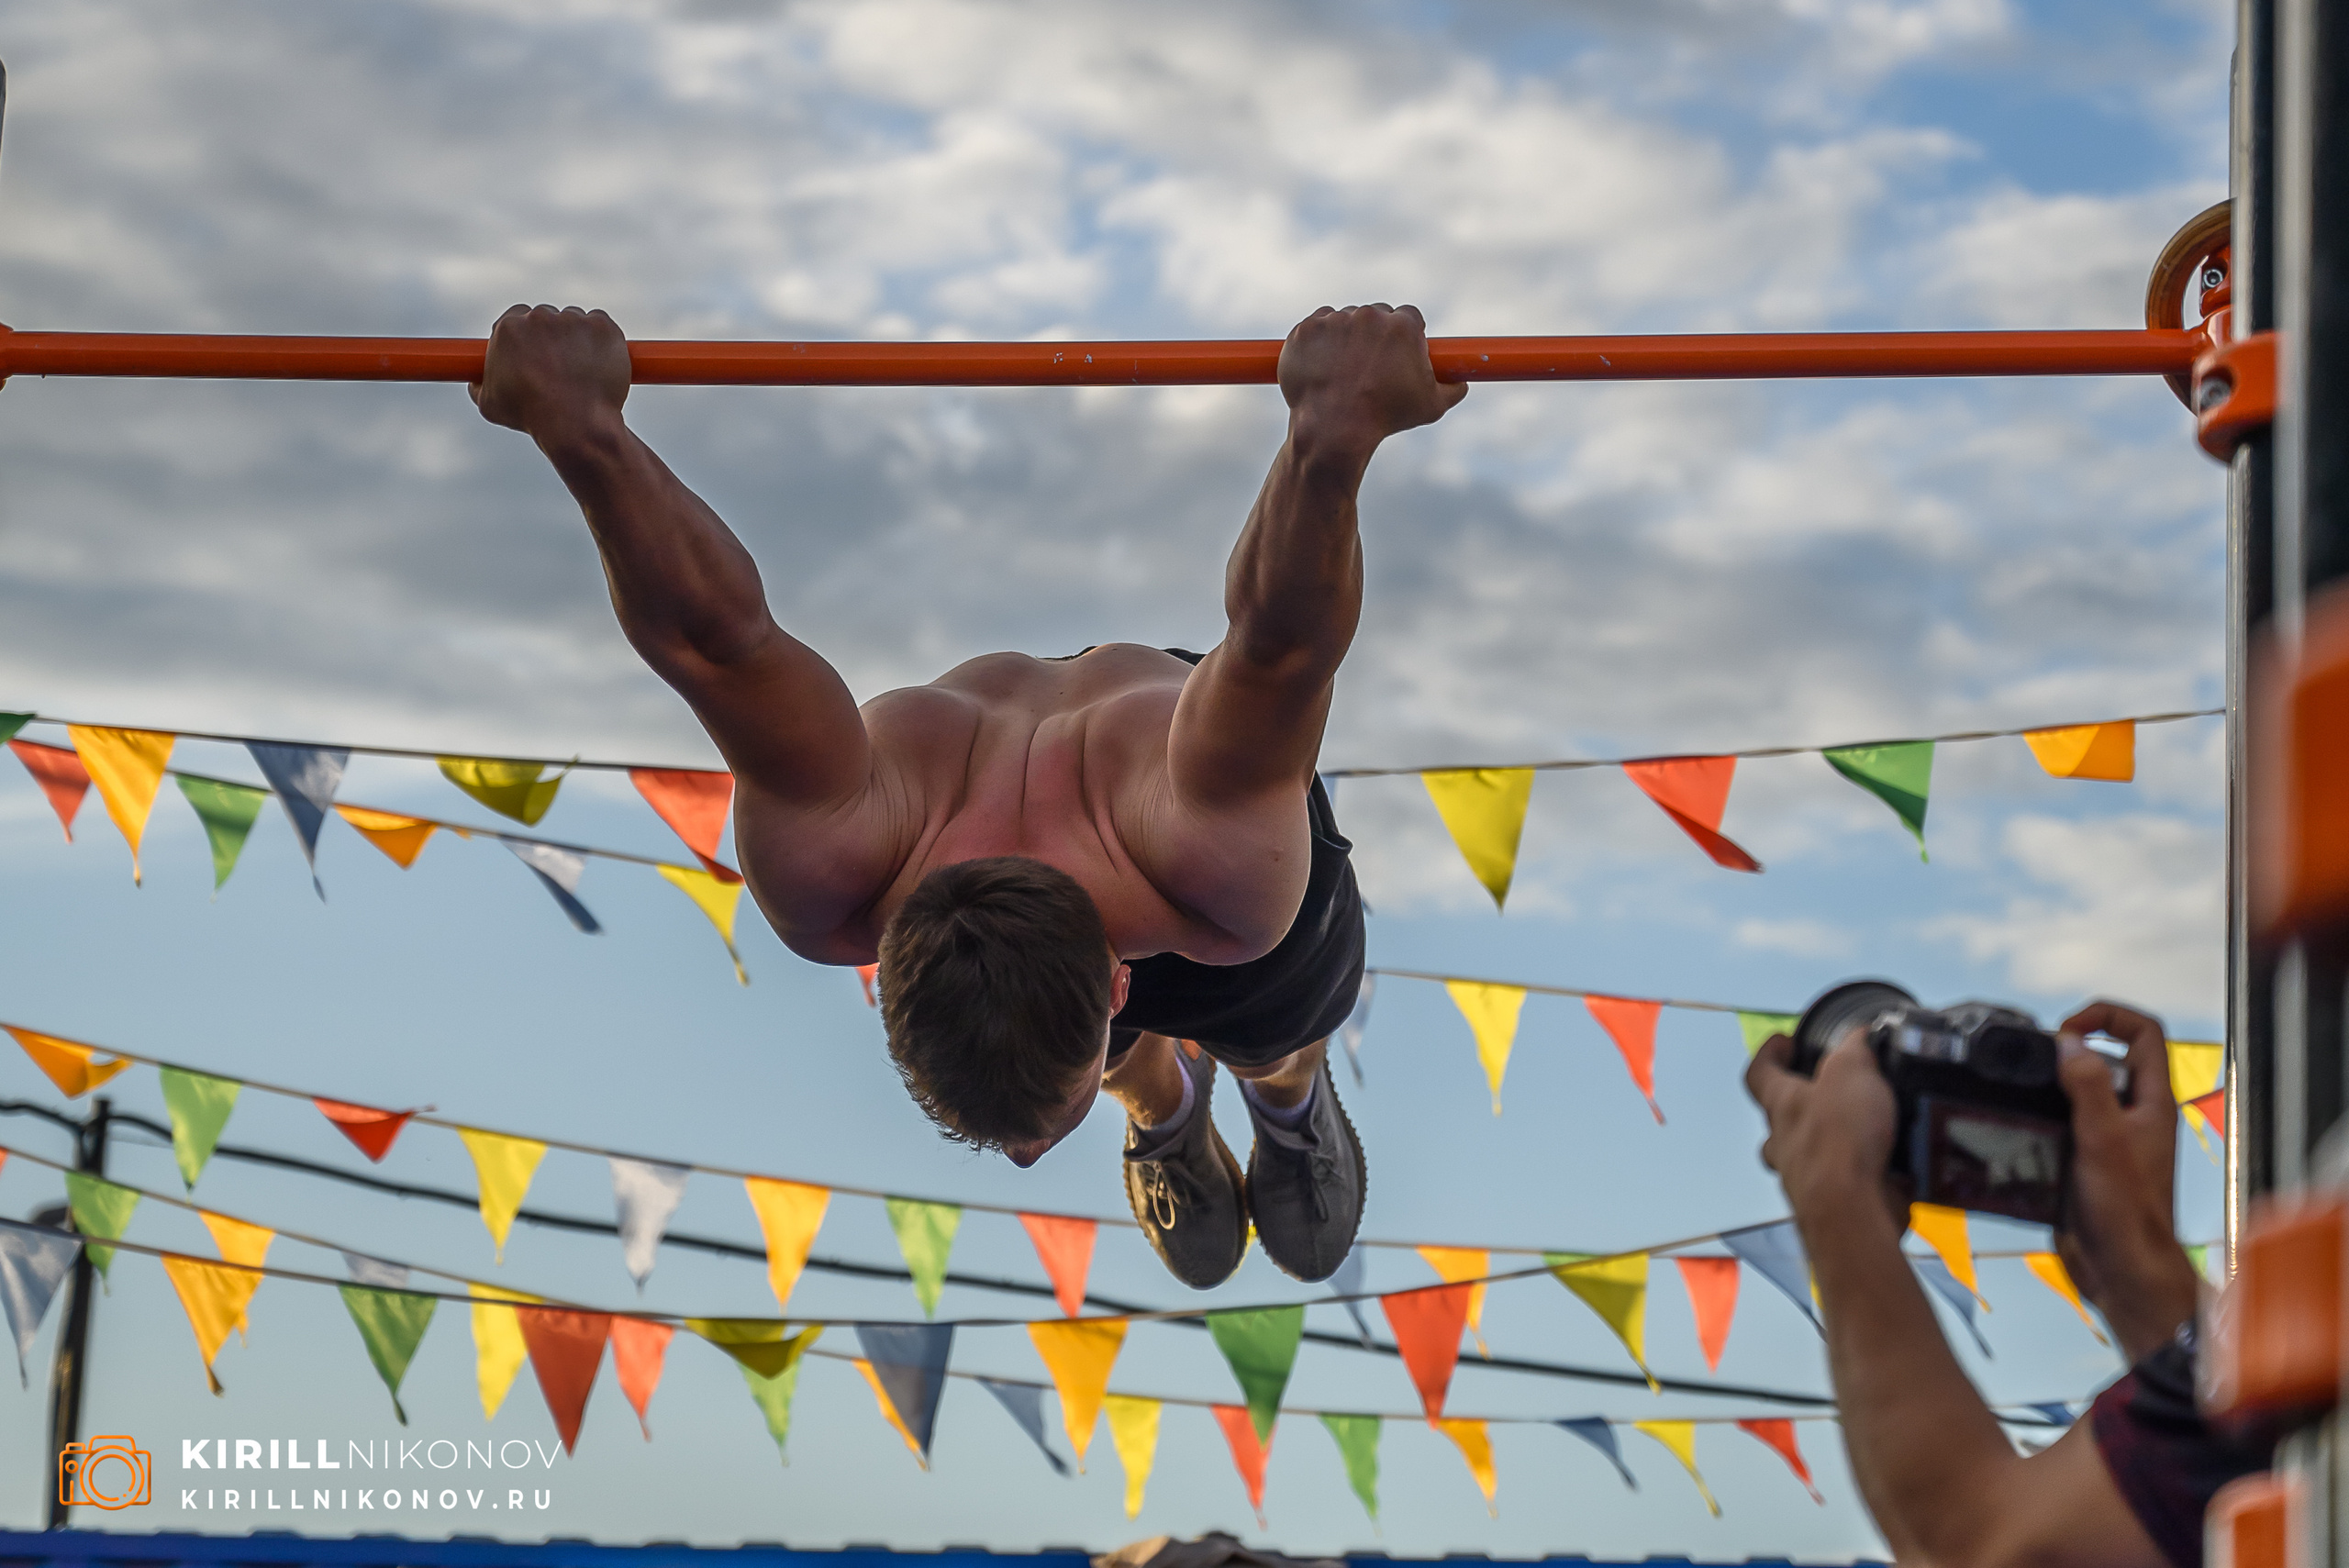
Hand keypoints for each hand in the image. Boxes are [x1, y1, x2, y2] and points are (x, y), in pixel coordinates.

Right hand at [471, 304, 631, 438]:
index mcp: (508, 329)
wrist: (575, 423)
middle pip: (545, 318)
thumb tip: (476, 381)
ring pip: (574, 322)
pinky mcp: (602, 325)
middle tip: (559, 365)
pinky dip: (602, 341)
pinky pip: (600, 326)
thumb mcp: (490, 405)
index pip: (515, 319)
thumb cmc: (531, 416)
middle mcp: (539, 317)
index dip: (525, 336)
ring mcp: (573, 319)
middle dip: (551, 338)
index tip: (532, 350)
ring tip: (580, 373)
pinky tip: (598, 364)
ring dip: (577, 339)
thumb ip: (480, 386)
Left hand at [1276, 304, 1466, 453]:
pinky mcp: (1306, 329)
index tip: (1399, 350)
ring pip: (1344, 320)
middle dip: (1375, 334)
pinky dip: (1317, 343)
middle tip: (1368, 364)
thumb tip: (1461, 383)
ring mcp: (1335, 320)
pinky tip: (1322, 367)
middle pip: (1377, 314)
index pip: (1409, 317)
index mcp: (1403, 326)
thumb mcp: (1431, 407)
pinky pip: (1315, 327)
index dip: (1406, 334)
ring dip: (1345, 337)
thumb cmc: (1385, 418)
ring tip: (1343, 372)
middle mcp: (1369, 315)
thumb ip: (1452, 389)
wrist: (1333, 428)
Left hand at [1745, 1029, 1910, 1233]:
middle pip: (1781, 1119)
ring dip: (1838, 1141)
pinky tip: (1895, 1163)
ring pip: (1811, 1154)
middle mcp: (1786, 1143)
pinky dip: (1867, 1171)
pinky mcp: (1835, 1203)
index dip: (1769, 1054)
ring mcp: (1806, 1178)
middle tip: (1829, 1091)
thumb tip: (1858, 1036)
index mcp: (1781, 1105)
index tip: (1782, 1041)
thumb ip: (1853, 1050)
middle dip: (1805, 1104)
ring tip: (1874, 1126)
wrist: (1853, 1212)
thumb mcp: (1851, 1072)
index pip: (1759, 1073)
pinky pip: (1846, 1183)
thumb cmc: (1839, 1143)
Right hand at [2054, 1000, 2199, 1361]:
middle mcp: (2134, 1115)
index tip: (2068, 1031)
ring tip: (2027, 1100)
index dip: (2106, 1017)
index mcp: (2152, 1102)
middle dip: (2068, 1053)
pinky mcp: (2087, 1162)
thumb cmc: (2129, 1215)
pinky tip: (2022, 1133)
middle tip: (2038, 1066)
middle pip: (2105, 1057)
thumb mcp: (2103, 1141)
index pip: (2143, 1033)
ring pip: (2079, 1092)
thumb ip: (2089, 1089)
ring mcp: (2111, 1139)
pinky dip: (2041, 1120)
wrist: (2123, 1272)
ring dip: (2050, 1090)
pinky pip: (2062, 1125)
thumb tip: (2070, 1044)